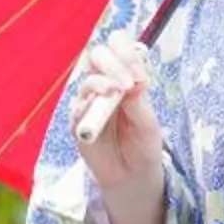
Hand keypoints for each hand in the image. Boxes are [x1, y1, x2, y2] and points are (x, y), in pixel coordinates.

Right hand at [71, 36, 163, 223]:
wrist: (133, 176)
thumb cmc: (144, 145)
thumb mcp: (148, 122)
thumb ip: (137, 100)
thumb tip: (132, 78)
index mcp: (124, 76)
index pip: (118, 47)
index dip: (124, 50)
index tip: (136, 68)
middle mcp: (104, 84)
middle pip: (97, 55)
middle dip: (112, 63)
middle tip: (127, 82)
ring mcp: (88, 102)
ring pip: (86, 80)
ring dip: (100, 83)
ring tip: (114, 93)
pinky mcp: (77, 123)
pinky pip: (76, 109)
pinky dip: (85, 107)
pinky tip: (95, 113)